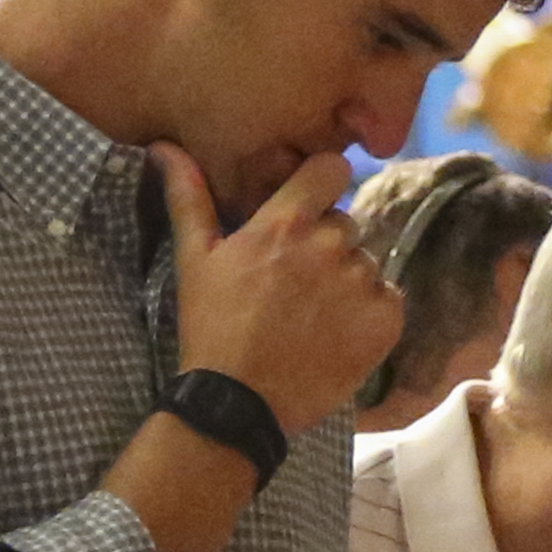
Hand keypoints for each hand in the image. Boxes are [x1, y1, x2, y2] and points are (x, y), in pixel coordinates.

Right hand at [155, 144, 396, 445]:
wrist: (238, 403)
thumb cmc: (211, 328)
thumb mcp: (194, 260)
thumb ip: (189, 198)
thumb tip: (164, 148)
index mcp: (286, 222)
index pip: (331, 168)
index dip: (322, 183)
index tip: (308, 207)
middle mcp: (330, 244)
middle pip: (344, 224)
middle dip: (324, 247)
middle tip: (293, 287)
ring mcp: (361, 281)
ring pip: (365, 263)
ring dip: (345, 283)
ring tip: (311, 319)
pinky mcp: (384, 320)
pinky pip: (388, 298)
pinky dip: (369, 314)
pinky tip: (335, 336)